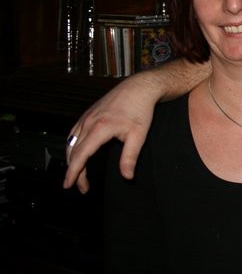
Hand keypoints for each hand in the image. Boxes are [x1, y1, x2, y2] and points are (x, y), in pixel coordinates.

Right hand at [63, 72, 157, 192]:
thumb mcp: (138, 135)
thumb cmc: (140, 109)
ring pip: (71, 142)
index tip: (69, 185)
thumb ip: (130, 157)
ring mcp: (86, 116)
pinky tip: (77, 153)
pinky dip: (72, 146)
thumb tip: (127, 176)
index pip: (81, 155)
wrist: (140, 87)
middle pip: (74, 151)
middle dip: (74, 171)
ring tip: (78, 174)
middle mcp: (88, 122)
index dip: (73, 172)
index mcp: (99, 128)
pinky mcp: (88, 113)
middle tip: (81, 186)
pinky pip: (74, 133)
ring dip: (72, 159)